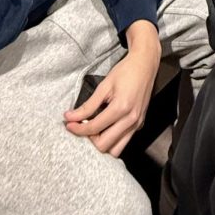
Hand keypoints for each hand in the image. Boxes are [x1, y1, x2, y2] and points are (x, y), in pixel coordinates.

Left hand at [63, 21, 160, 156]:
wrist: (145, 65)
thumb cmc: (126, 71)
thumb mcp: (104, 86)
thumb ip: (87, 105)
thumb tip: (71, 117)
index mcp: (121, 108)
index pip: (94, 128)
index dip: (78, 128)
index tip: (68, 124)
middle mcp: (131, 120)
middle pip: (104, 145)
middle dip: (89, 139)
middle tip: (81, 127)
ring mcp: (137, 124)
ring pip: (116, 150)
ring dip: (102, 143)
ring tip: (93, 130)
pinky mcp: (140, 124)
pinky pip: (124, 141)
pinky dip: (112, 140)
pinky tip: (105, 128)